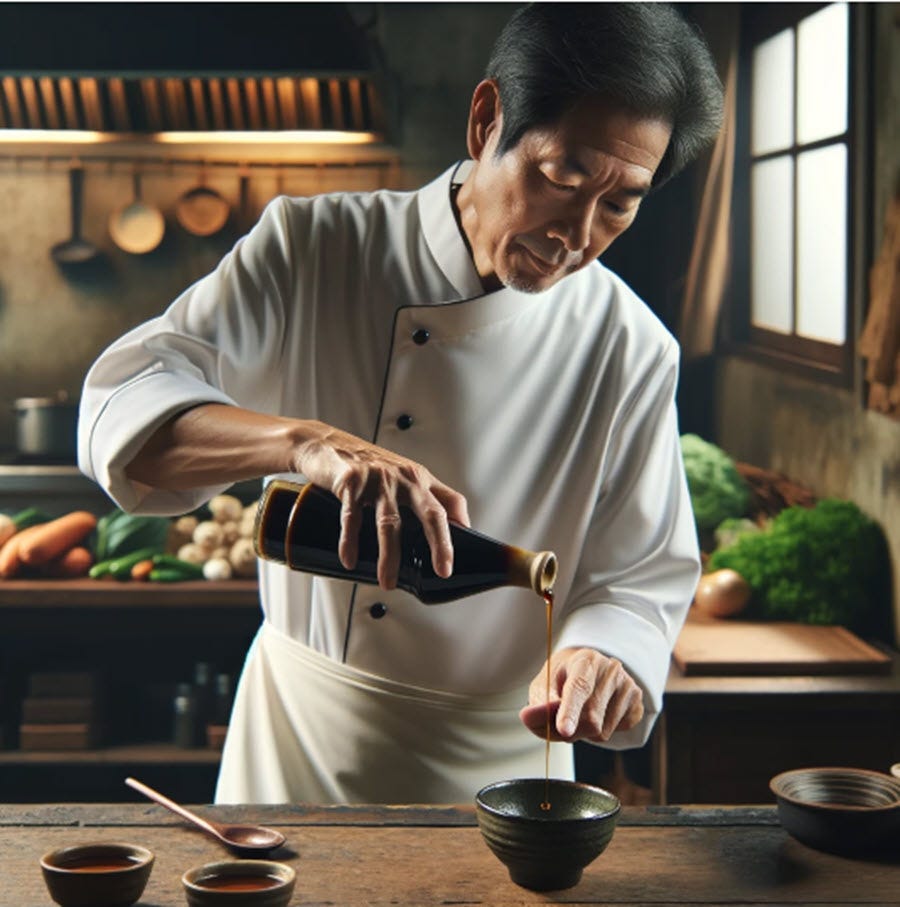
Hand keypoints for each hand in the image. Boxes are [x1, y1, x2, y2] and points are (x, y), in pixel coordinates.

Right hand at [291, 421, 469, 588]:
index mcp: (419, 478)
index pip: (451, 500)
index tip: (463, 550)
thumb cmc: (365, 464)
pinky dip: (350, 542)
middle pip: (430, 513)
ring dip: (389, 557)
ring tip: (388, 581)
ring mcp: (378, 479)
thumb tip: (432, 534)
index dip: (462, 525)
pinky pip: (352, 518)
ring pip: (389, 523)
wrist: (325, 443)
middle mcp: (404, 477)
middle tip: (442, 569)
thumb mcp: (398, 476)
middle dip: (440, 544)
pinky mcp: (351, 482)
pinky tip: (350, 559)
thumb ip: (417, 499)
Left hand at [519, 647, 643, 742]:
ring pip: (603, 732)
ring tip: (581, 712)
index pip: (578, 688)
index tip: (563, 730)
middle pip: (590, 719)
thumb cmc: (563, 677)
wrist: (590, 668)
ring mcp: (628, 685)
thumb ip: (538, 702)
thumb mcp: (544, 683)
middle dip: (572, 730)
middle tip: (561, 724)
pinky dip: (602, 731)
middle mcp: (611, 669)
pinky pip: (618, 732)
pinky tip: (599, 713)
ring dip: (585, 733)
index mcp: (585, 660)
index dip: (569, 711)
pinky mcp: (637, 702)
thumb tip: (528, 717)